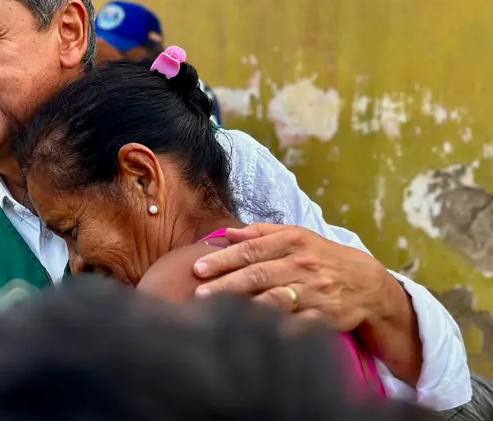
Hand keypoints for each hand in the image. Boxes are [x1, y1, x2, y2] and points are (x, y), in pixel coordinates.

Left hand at [191, 224, 393, 331]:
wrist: (367, 283)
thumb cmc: (320, 257)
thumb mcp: (296, 236)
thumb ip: (261, 233)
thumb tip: (227, 233)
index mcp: (292, 242)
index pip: (251, 249)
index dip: (223, 259)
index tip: (198, 268)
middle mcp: (302, 264)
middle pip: (258, 274)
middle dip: (227, 284)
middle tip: (199, 294)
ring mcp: (315, 290)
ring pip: (276, 298)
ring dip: (247, 306)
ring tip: (221, 313)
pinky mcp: (325, 315)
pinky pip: (298, 323)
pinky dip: (278, 327)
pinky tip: (255, 332)